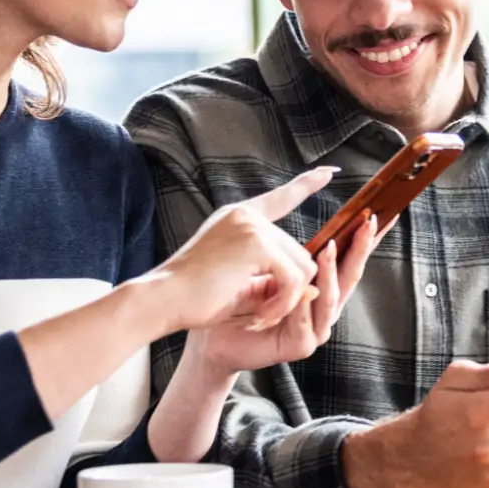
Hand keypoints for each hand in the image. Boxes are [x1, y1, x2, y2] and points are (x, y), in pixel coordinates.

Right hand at [151, 169, 333, 333]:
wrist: (162, 299)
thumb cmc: (193, 297)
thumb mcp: (239, 281)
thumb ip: (273, 276)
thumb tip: (314, 289)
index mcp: (238, 218)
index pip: (280, 198)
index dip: (305, 185)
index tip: (326, 172)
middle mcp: (246, 215)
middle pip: (299, 252)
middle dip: (289, 289)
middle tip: (262, 313)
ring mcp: (251, 226)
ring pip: (302, 267)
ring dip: (286, 300)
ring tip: (259, 315)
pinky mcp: (256, 244)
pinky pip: (293, 280)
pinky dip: (283, 304)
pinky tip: (261, 315)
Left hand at [189, 213, 387, 375]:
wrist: (211, 334)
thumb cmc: (238, 297)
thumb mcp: (266, 262)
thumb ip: (289, 246)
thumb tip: (307, 210)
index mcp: (319, 287)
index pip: (347, 258)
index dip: (364, 239)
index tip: (376, 214)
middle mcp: (322, 306)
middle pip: (349, 275)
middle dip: (360, 249)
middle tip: (367, 224)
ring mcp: (314, 327)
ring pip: (330, 298)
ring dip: (331, 273)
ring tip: (328, 249)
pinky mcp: (299, 344)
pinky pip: (306, 321)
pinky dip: (303, 305)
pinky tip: (302, 290)